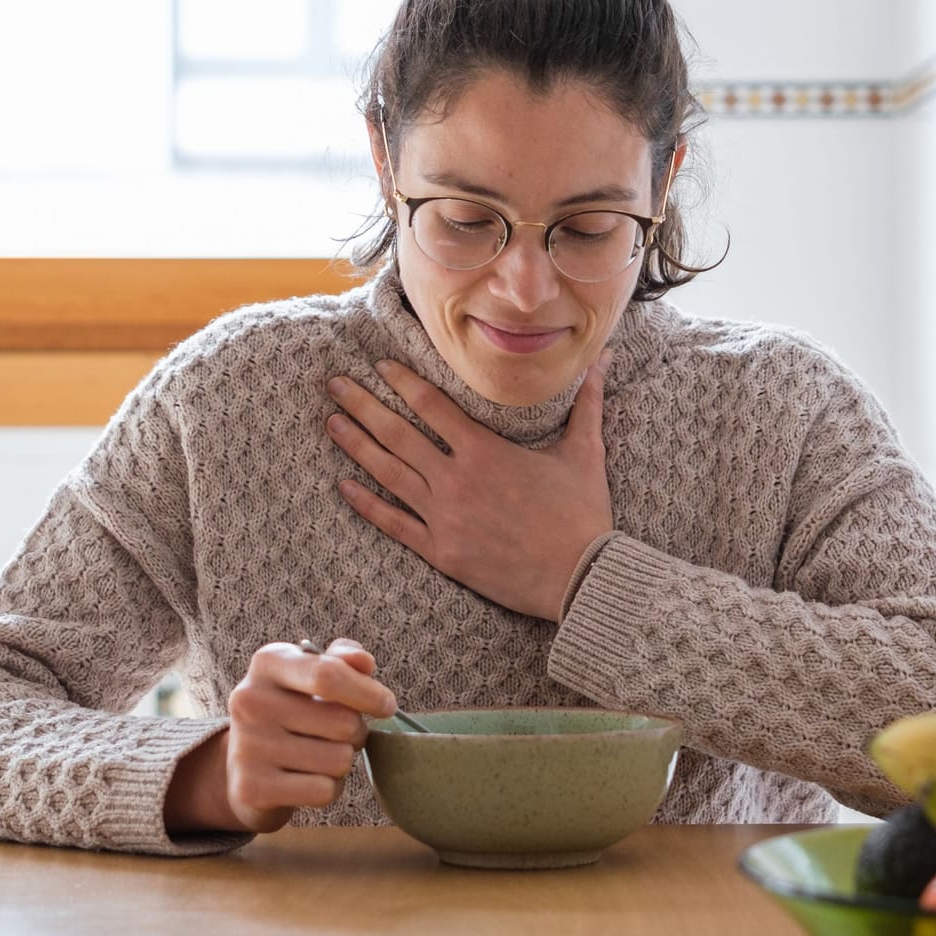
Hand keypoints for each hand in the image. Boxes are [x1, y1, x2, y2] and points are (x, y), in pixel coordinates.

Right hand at [165, 638, 397, 835]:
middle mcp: (250, 701)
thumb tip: (364, 662)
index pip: (328, 675)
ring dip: (342, 762)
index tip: (387, 706)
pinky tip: (308, 779)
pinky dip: (328, 789)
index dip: (368, 693)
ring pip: (339, 760)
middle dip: (357, 732)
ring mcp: (247, 745)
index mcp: (268, 663)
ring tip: (320, 755)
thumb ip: (343, 661)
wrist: (243, 765)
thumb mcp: (312, 674)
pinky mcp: (251, 788)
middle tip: (339, 734)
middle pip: (344, 723)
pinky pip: (323, 791)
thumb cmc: (293, 710)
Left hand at [325, 353, 615, 621]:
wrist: (580, 576)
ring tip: (331, 422)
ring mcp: (444, 517)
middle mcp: (456, 479)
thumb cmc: (583, 513)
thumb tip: (605, 359)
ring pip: (389, 473)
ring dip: (356, 445)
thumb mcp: (585, 452)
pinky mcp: (441, 551)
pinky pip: (394, 523)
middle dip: (363, 404)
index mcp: (485, 450)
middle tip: (335, 384)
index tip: (378, 365)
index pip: (431, 405)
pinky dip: (367, 503)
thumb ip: (588, 402)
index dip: (402, 381)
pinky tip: (344, 484)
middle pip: (397, 434)